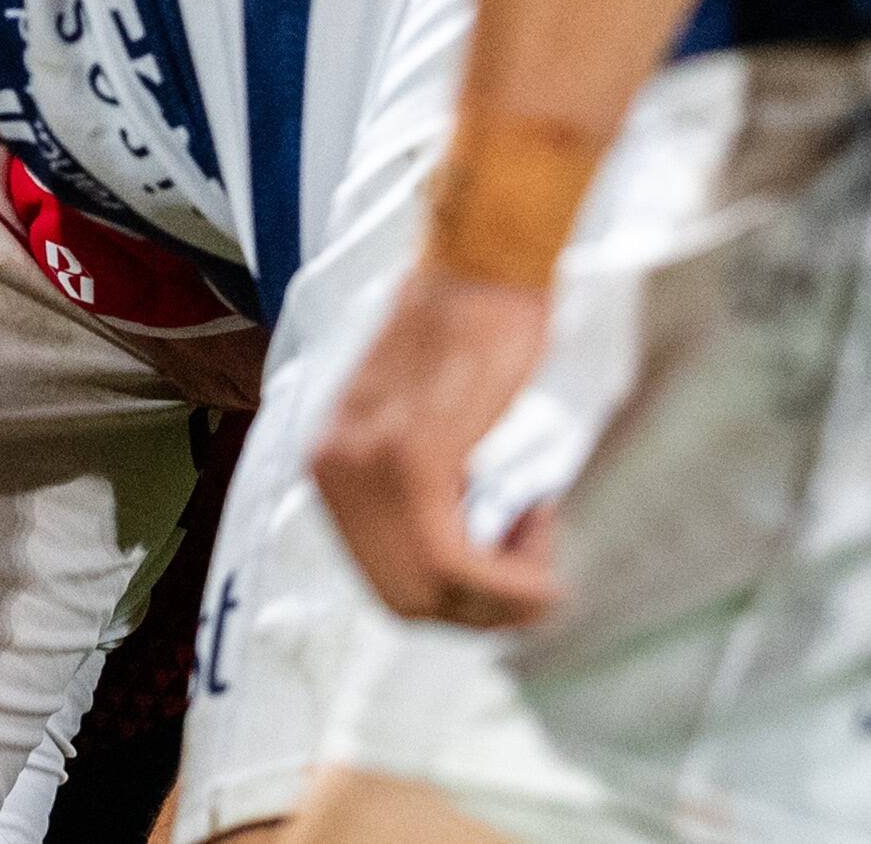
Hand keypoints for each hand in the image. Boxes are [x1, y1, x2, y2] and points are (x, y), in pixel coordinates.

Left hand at [312, 257, 560, 627]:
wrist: (486, 265)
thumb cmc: (476, 336)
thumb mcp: (429, 429)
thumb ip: (424, 495)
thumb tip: (462, 578)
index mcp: (329, 465)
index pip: (387, 584)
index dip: (461, 596)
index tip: (513, 554)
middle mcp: (330, 471)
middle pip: (408, 603)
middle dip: (487, 606)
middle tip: (539, 557)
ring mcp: (363, 466)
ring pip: (434, 595)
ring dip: (507, 589)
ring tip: (541, 523)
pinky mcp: (410, 458)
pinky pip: (455, 563)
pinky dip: (513, 570)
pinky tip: (541, 518)